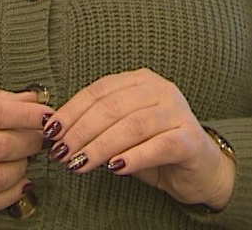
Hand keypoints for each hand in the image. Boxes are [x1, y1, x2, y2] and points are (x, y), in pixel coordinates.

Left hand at [43, 69, 234, 210]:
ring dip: (100, 146)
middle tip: (62, 154)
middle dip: (81, 131)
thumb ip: (97, 127)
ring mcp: (178, 112)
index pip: (100, 90)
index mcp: (141, 81)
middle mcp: (162, 90)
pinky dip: (133, 157)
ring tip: (80, 164)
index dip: (72, 111)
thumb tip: (57, 133)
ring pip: (132, 125)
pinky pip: (158, 145)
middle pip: (113, 107)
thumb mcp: (122, 134)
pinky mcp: (190, 139)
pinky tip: (115, 168)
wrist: (200, 170)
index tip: (51, 132)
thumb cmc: (155, 148)